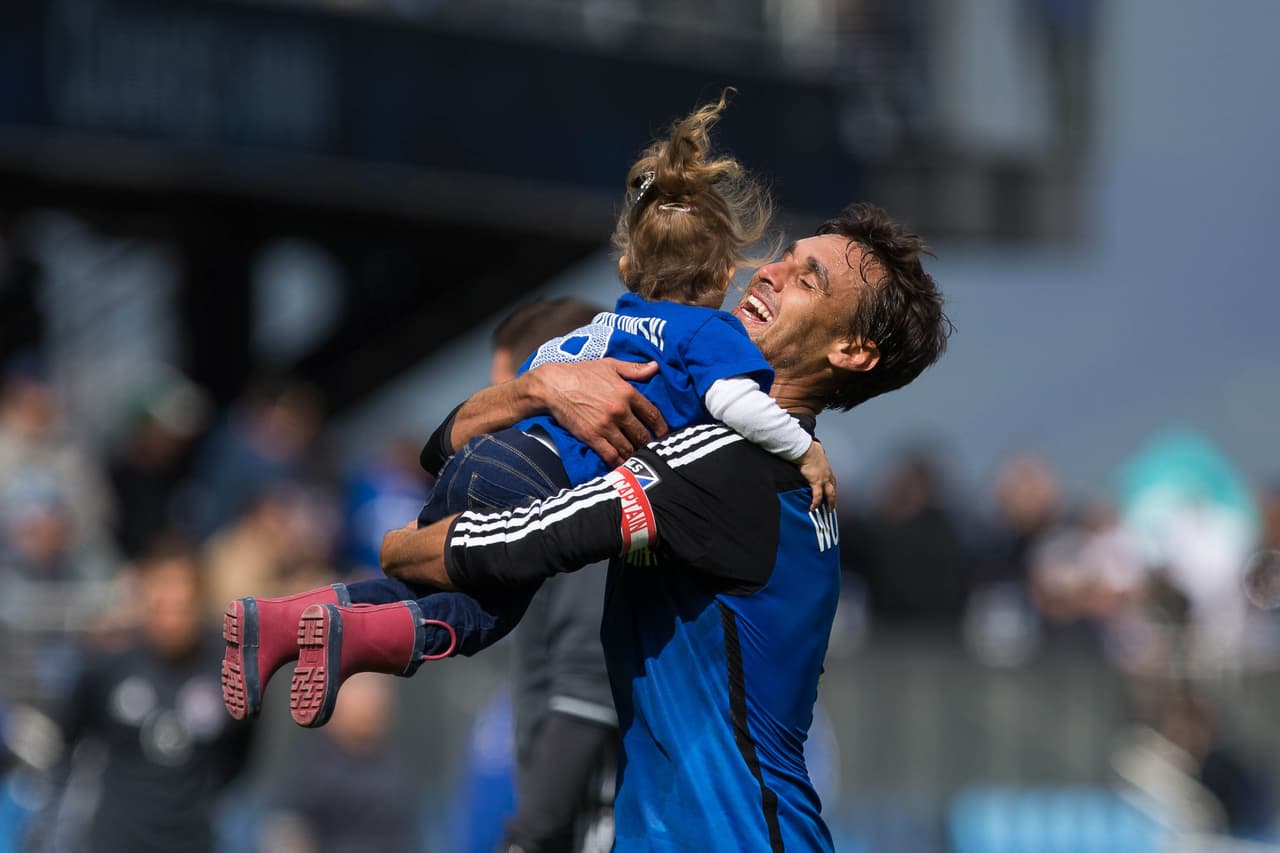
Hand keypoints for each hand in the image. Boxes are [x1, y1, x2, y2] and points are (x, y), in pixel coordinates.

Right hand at [529, 359, 667, 465]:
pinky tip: (623, 466)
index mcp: (627, 392)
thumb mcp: (609, 365)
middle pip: (642, 435)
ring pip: (629, 448)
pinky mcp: (592, 437)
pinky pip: (611, 455)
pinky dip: (619, 463)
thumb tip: (655, 367)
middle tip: (651, 450)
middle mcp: (620, 411)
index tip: (663, 434)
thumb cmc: (580, 373)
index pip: (653, 414)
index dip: (661, 428)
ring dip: (635, 455)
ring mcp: (606, 426)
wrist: (552, 385)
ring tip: (639, 459)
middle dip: (648, 444)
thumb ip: (634, 369)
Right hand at [797, 440, 836, 510]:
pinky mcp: (816, 482)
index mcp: (828, 471)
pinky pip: (817, 495)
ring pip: (830, 495)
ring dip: (830, 503)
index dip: (832, 490)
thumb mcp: (816, 456)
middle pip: (834, 491)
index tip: (832, 496)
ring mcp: (823, 479)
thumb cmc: (810, 450)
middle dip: (834, 500)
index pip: (833, 483)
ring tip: (828, 511)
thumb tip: (814, 455)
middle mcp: (828, 476)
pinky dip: (816, 502)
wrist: (807, 450)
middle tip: (832, 507)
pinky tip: (813, 508)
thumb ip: (817, 459)